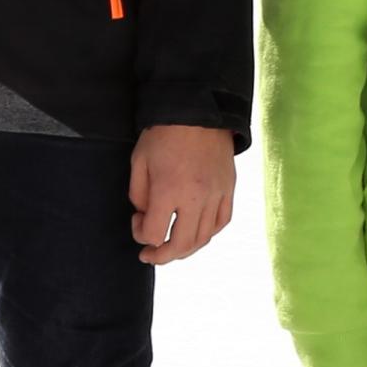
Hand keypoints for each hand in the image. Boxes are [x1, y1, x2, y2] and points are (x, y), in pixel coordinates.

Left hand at [131, 123, 235, 265]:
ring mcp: (216, 194)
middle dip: (162, 256)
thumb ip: (139, 194)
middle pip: (181, 245)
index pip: (154, 234)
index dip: (141, 235)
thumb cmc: (164, 134)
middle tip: (150, 255)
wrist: (198, 110)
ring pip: (204, 238)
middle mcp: (195, 198)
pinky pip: (222, 222)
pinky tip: (197, 233)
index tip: (137, 220)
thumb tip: (146, 216)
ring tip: (173, 248)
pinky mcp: (228, 188)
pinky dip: (208, 233)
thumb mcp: (139, 161)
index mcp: (168, 190)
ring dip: (186, 250)